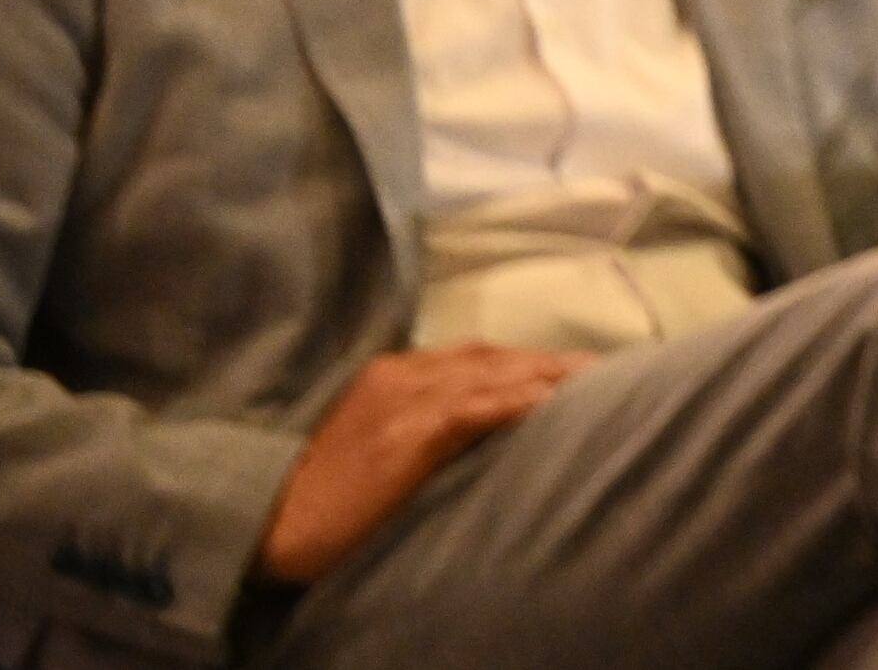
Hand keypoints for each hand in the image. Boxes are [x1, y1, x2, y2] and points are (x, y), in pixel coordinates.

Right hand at [259, 347, 588, 583]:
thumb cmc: (328, 494)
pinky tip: (556, 406)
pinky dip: (521, 401)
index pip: (480, 357)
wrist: (270, 520)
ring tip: (600, 383)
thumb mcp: (378, 442)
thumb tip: (485, 424)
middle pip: (497, 357)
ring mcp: (407, 399)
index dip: (531, 362)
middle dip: (553, 364)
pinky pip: (479, 407)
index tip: (578, 370)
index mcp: (395, 372)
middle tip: (607, 371)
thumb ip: (424, 422)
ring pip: (496, 375)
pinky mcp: (410, 432)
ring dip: (551, 377)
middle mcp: (405, 373)